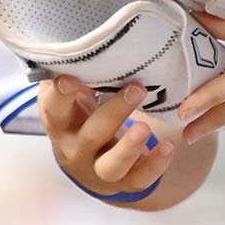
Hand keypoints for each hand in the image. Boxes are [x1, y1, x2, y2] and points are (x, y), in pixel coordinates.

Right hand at [38, 77, 176, 199]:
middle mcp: (76, 150)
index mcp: (61, 124)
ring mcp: (98, 170)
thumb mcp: (71, 97)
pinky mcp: (122, 183)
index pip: (55, 109)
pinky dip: (155, 165)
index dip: (60, 95)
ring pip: (111, 165)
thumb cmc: (78, 116)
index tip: (70, 79)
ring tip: (146, 128)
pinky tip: (168, 147)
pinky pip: (139, 179)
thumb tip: (75, 41)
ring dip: (129, 148)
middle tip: (136, 89)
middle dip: (115, 112)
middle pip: (92, 134)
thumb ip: (74, 72)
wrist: (84, 163)